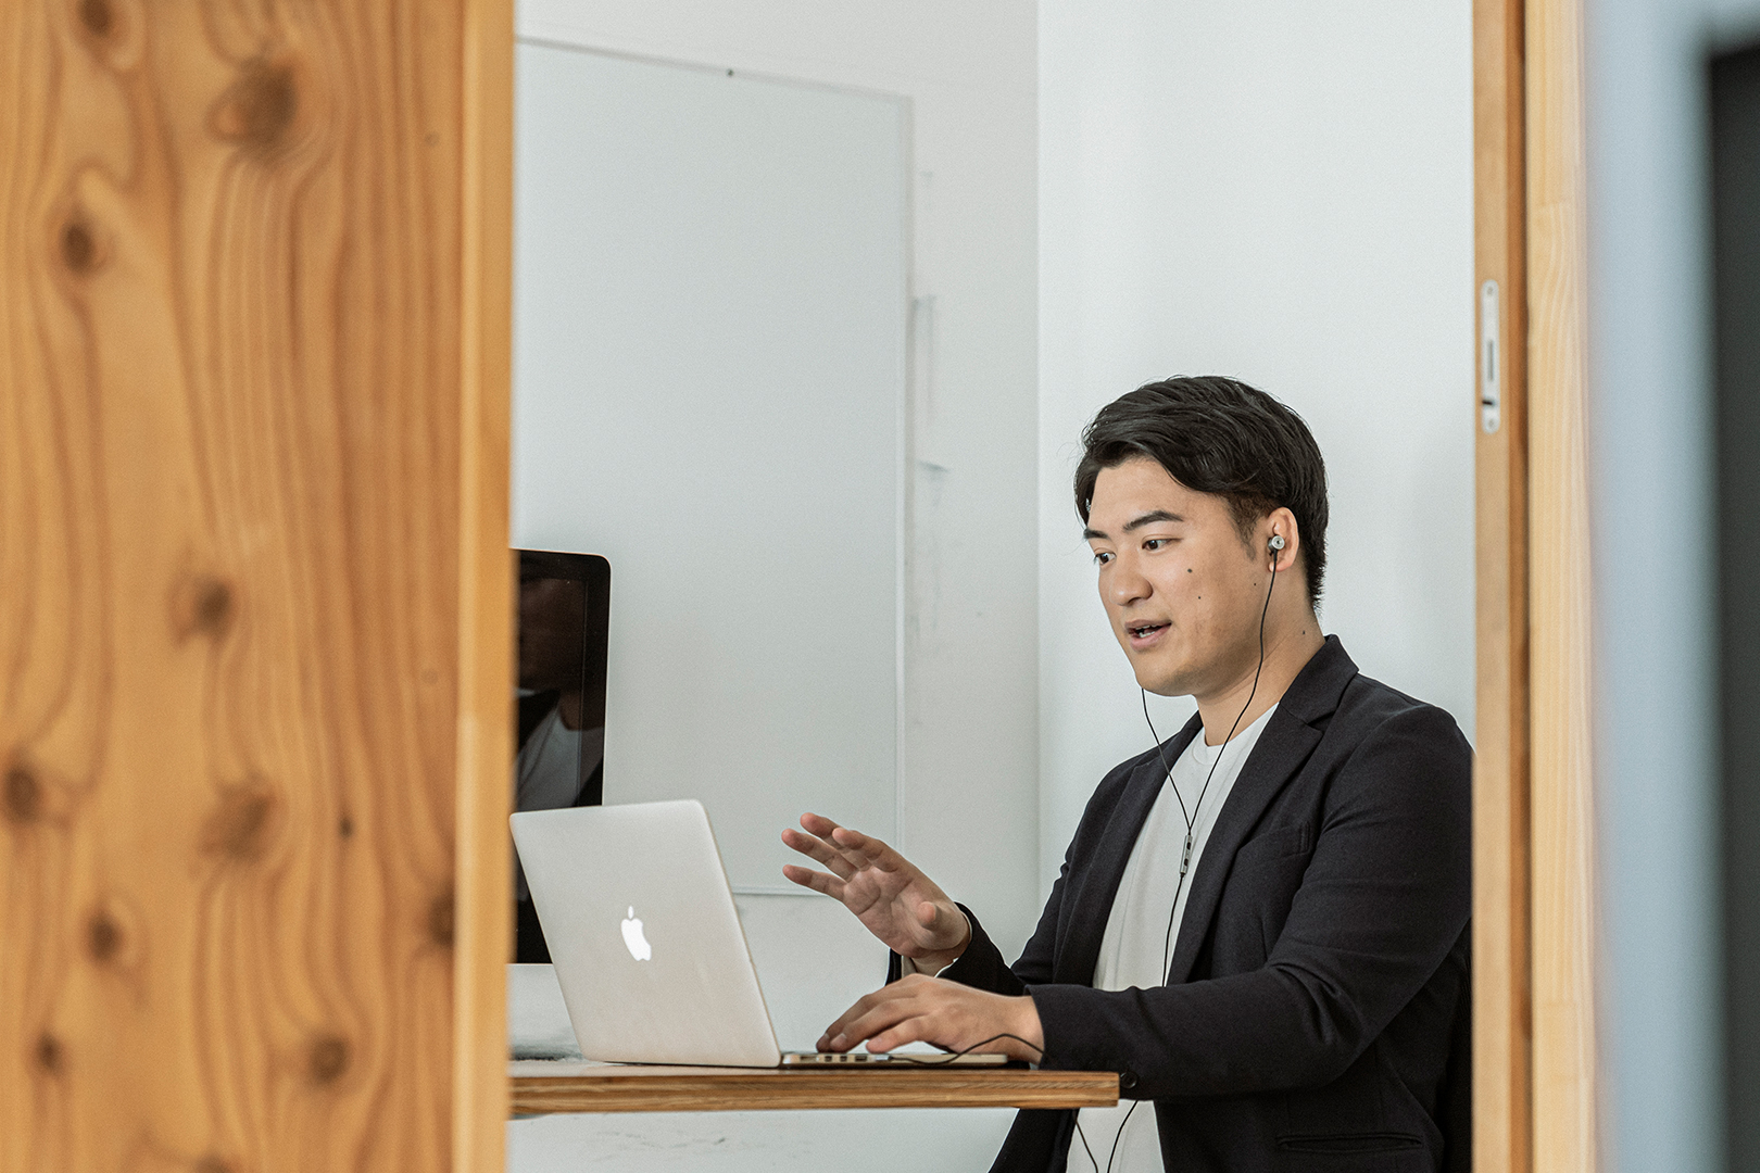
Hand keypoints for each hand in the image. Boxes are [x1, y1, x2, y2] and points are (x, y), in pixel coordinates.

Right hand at [781, 813, 970, 968]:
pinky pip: (829, 886)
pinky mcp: (855, 898)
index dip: (859, 842)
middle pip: (850, 847)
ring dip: (812, 848)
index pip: (877, 851)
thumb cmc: (940, 924)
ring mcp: (865, 882)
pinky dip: (810, 878)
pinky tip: (791, 869)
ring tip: (789, 836)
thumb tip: (927, 912)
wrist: (930, 939)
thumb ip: (934, 916)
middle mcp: (879, 871)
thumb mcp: (942, 923)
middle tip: (807, 820)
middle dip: (828, 833)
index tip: (841, 834)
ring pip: (834, 861)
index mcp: (901, 870)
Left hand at [817, 974, 1043, 1062]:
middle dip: (844, 1024)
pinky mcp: (946, 1020)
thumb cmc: (976, 1020)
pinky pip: (912, 1028)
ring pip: (885, 1013)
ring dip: (857, 1031)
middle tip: (825, 1042)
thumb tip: (878, 1037)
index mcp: (917, 985)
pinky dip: (890, 1038)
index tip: (830, 1033)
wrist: (1012, 1020)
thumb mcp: (936, 1013)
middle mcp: (922, 989)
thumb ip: (909, 1019)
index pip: (872, 998)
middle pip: (872, 1003)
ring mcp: (934, 1003)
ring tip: (839, 1045)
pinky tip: (874, 1048)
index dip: (847, 1016)